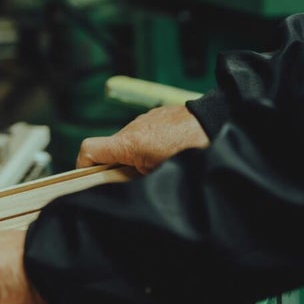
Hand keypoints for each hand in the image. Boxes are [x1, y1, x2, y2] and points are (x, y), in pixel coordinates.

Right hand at [76, 105, 209, 173]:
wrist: (219, 123)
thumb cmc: (193, 149)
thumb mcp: (159, 175)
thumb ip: (134, 180)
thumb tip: (119, 188)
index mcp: (129, 142)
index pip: (88, 150)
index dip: (83, 166)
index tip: (89, 180)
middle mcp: (134, 126)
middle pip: (110, 149)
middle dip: (118, 167)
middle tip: (136, 181)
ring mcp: (147, 118)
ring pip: (130, 142)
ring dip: (137, 156)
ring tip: (160, 166)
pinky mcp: (159, 115)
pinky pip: (147, 133)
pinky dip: (151, 145)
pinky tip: (171, 152)